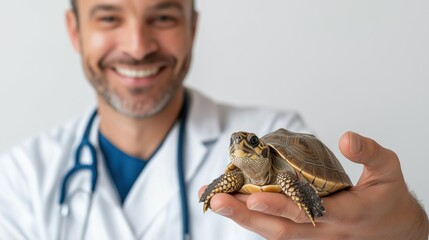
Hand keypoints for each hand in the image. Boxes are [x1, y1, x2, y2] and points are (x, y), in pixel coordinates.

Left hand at [199, 132, 428, 239]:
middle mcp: (324, 231)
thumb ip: (369, 153)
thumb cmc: (388, 198)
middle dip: (247, 216)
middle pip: (281, 229)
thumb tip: (345, 138)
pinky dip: (252, 218)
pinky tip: (232, 204)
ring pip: (273, 232)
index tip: (256, 198)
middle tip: (216, 200)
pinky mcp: (305, 235)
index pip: (310, 212)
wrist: (393, 231)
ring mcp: (312, 236)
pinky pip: (275, 229)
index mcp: (347, 214)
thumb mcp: (389, 170)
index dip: (283, 205)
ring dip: (242, 218)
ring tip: (214, 201)